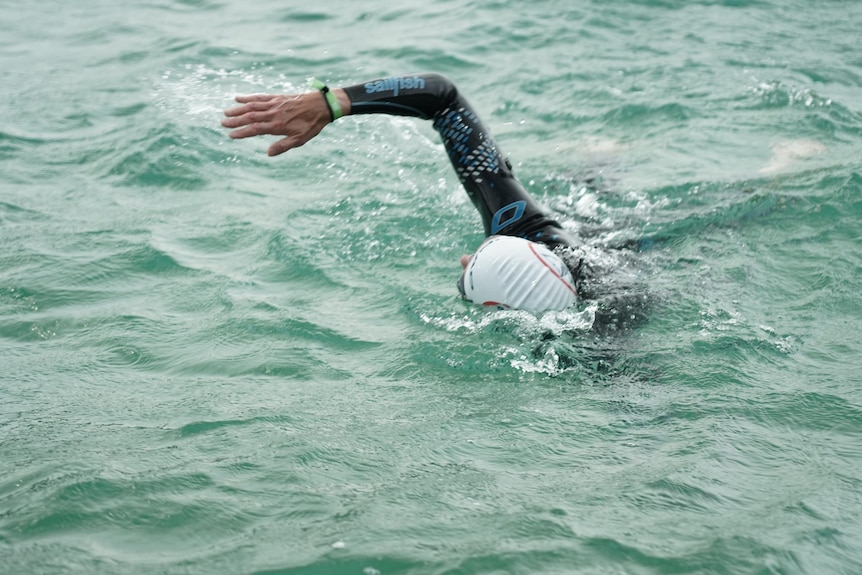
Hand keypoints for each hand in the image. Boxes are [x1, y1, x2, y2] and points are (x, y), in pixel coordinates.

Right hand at [221, 90, 336, 155]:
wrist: (322, 105)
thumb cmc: (312, 124)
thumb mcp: (300, 139)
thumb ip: (283, 146)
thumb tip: (268, 153)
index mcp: (277, 125)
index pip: (255, 129)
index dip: (241, 132)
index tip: (231, 135)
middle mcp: (273, 113)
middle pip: (250, 116)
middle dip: (235, 120)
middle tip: (222, 123)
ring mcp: (274, 104)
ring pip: (252, 106)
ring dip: (238, 109)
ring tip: (226, 112)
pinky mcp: (277, 97)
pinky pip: (259, 97)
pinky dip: (248, 97)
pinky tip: (238, 97)